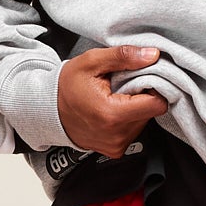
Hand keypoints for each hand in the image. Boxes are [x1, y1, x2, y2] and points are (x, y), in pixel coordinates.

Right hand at [56, 44, 170, 156]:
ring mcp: (116, 145)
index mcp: (113, 114)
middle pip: (151, 112)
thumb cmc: (67, 86)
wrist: (48, 111)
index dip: (156, 88)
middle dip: (142, 96)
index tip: (143, 78)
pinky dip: (128, 119)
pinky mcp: (115, 150)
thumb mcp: (92, 62)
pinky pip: (134, 131)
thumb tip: (152, 55)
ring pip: (144, 121)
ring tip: (115, 98)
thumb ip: (124, 56)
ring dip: (135, 108)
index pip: (158, 104)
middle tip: (123, 86)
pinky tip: (112, 110)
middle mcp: (117, 135)